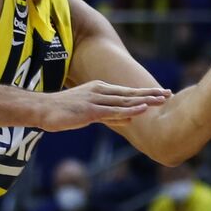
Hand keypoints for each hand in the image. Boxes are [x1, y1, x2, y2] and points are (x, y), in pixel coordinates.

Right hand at [40, 81, 170, 131]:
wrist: (41, 110)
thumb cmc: (64, 112)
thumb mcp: (91, 114)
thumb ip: (111, 116)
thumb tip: (129, 121)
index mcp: (100, 90)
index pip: (128, 91)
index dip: (145, 92)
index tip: (161, 92)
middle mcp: (100, 92)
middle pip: (130, 93)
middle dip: (150, 93)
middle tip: (168, 93)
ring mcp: (96, 100)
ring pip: (124, 101)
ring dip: (144, 100)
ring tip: (161, 100)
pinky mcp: (90, 111)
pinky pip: (113, 111)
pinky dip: (129, 111)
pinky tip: (141, 111)